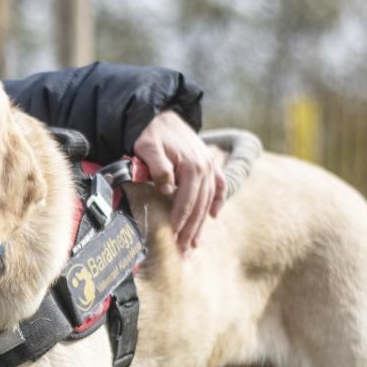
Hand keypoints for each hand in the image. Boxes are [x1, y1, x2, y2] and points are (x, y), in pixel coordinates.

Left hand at [132, 110, 225, 252]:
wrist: (158, 114)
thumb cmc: (150, 133)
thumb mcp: (147, 147)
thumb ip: (158, 168)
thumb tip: (168, 188)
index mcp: (192, 165)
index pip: (187, 201)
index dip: (180, 221)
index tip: (172, 238)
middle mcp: (205, 166)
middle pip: (199, 205)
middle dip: (190, 230)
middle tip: (182, 252)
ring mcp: (209, 165)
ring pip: (207, 200)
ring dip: (201, 224)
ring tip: (194, 245)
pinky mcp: (208, 163)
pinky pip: (219, 185)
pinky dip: (218, 200)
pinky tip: (214, 217)